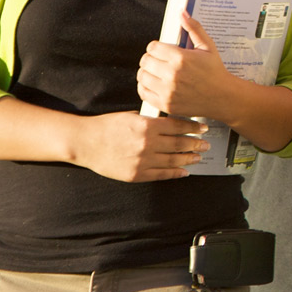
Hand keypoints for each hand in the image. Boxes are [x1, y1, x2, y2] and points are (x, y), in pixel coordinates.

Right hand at [69, 111, 210, 181]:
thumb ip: (151, 121)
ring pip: (173, 161)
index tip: (203, 128)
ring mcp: (142, 161)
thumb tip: (172, 123)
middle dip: (196, 143)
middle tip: (206, 143)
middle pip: (179, 144)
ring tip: (198, 156)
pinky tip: (184, 171)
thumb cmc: (107, 126)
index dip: (193, 128)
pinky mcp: (136, 174)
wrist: (86, 142)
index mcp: (146, 126)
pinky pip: (161, 175)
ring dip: (188, 158)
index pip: (177, 126)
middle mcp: (147, 144)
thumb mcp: (131, 116)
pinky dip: (175, 173)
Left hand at [137, 11, 240, 117]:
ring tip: (156, 72)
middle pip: (145, 61)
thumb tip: (182, 12)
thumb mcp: (207, 46)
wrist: (223, 97)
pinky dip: (144, 87)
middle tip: (159, 61)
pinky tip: (154, 84)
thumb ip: (193, 28)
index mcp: (181, 58)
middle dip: (151, 59)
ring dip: (146, 72)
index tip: (162, 51)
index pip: (152, 47)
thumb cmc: (215, 71)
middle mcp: (172, 74)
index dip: (156, 47)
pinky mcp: (166, 104)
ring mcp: (168, 91)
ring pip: (142, 76)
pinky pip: (143, 92)